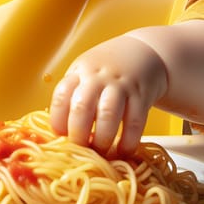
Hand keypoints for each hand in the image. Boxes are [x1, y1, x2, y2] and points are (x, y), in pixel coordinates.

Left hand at [49, 34, 166, 156]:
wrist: (146, 51)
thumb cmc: (108, 69)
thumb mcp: (86, 71)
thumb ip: (73, 95)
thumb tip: (60, 135)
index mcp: (80, 72)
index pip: (61, 95)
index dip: (57, 120)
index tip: (60, 137)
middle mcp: (98, 77)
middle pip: (82, 106)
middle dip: (78, 134)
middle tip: (80, 150)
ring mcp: (121, 85)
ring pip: (107, 114)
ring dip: (102, 139)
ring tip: (100, 152)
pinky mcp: (142, 96)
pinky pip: (134, 123)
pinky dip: (128, 142)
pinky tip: (123, 152)